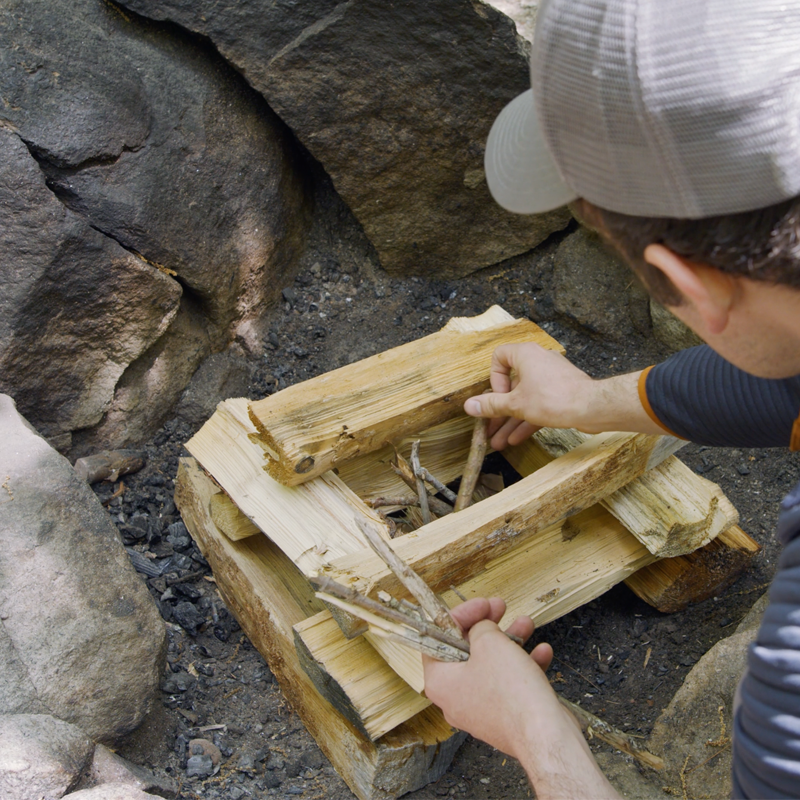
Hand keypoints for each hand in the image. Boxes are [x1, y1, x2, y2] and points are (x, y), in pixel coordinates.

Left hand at [423, 598, 619, 799]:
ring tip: (526, 623)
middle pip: (466, 650)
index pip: (438, 640)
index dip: (459, 616)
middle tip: (500, 607)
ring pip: (492, 664)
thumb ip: (479, 627)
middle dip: (488, 625)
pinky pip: (510, 684)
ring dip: (510, 640)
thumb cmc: (510, 691)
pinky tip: (542, 651)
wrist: (544, 736)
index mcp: (440, 681)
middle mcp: (456, 698)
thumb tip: (481, 628)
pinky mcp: (505, 716)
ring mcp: (481, 709)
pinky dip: (524, 664)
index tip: (480, 604)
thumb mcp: (489, 643)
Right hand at [464, 343, 663, 446]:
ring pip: (524, 399)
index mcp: (525, 355)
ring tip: (499, 441)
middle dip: (499, 410)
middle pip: (510, 385)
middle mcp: (537, 362)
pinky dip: (527, 420)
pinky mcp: (560, 393)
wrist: (592, 407)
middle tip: (488, 428)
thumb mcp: (516, 404)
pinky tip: (516, 439)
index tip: (498, 396)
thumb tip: (469, 406)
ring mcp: (550, 378)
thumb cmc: (554, 399)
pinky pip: (538, 405)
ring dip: (511, 421)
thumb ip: (491, 405)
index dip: (494, 378)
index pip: (499, 357)